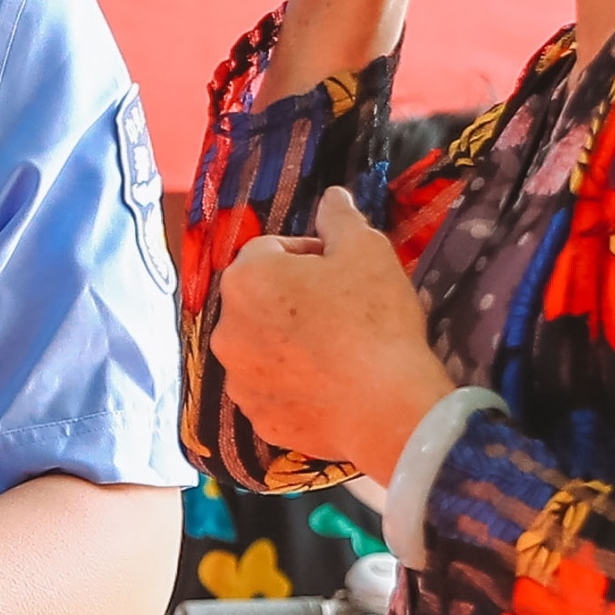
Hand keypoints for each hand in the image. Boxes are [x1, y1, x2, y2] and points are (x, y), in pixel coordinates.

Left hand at [205, 189, 459, 482]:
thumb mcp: (367, 251)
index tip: (343, 272)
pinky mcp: (257, 418)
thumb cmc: (375, 320)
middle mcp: (225, 329)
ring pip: (262, 347)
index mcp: (246, 279)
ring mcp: (237, 379)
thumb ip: (340, 218)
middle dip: (293, 299)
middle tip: (343, 311)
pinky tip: (330, 386)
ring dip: (289, 342)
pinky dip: (293, 385)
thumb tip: (331, 196)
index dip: (310, 256)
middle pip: (260, 300)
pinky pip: (272, 389)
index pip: (271, 250)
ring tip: (337, 352)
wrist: (388, 407)